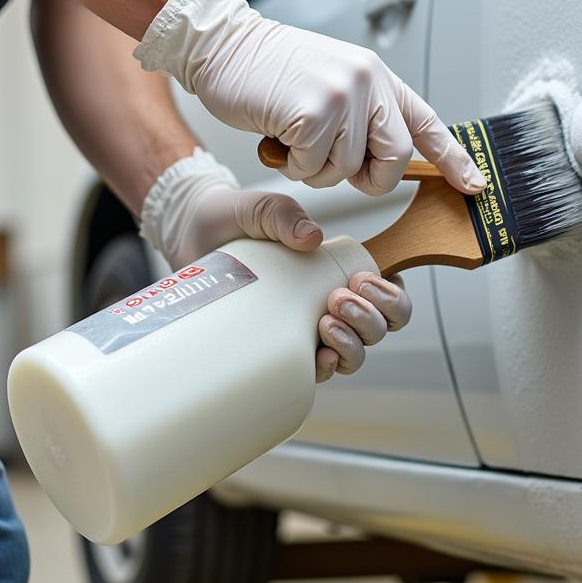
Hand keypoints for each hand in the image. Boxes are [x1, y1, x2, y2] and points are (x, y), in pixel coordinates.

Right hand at [134, 0, 486, 196]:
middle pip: (396, 158)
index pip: (427, 122)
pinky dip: (290, 164)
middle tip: (337, 167)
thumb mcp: (333, 82)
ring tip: (292, 135)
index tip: (475, 184)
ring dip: (313, 168)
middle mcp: (368, 82)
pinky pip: (312, 168)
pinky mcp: (313, 113)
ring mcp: (342, 96)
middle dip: (369, 178)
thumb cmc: (272, 71)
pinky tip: (277, 135)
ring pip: (346, 170)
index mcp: (378, 77)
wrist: (225, 45)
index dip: (454, 158)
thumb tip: (380, 159)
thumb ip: (362, 115)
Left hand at [140, 149, 410, 381]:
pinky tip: (318, 359)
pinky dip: (326, 369)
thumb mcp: (261, 209)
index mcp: (339, 271)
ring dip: (352, 344)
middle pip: (380, 328)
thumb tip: (311, 239)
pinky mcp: (277, 350)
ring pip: (354, 354)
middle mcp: (330, 305)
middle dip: (371, 319)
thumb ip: (285, 215)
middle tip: (338, 299)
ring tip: (324, 322)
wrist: (189, 236)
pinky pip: (315, 373)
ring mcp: (305, 331)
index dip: (392, 297)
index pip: (389, 294)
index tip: (364, 281)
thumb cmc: (234, 219)